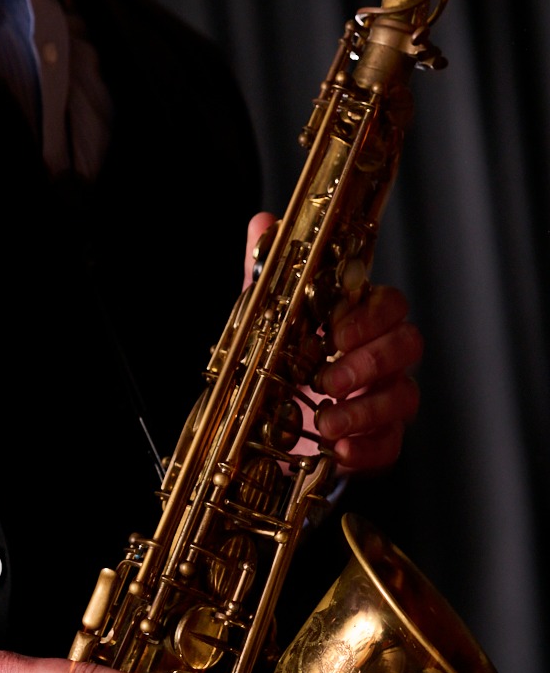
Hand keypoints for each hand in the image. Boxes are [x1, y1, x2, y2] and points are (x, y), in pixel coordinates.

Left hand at [243, 212, 421, 473]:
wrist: (264, 427)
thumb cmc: (278, 364)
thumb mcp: (267, 319)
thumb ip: (268, 275)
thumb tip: (264, 223)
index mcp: (360, 322)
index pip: (390, 305)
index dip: (368, 317)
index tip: (333, 332)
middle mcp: (381, 359)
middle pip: (407, 346)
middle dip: (368, 363)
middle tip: (327, 380)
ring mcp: (384, 400)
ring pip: (404, 397)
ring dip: (365, 409)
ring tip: (326, 422)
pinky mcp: (378, 441)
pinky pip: (391, 444)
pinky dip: (367, 448)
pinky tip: (340, 449)